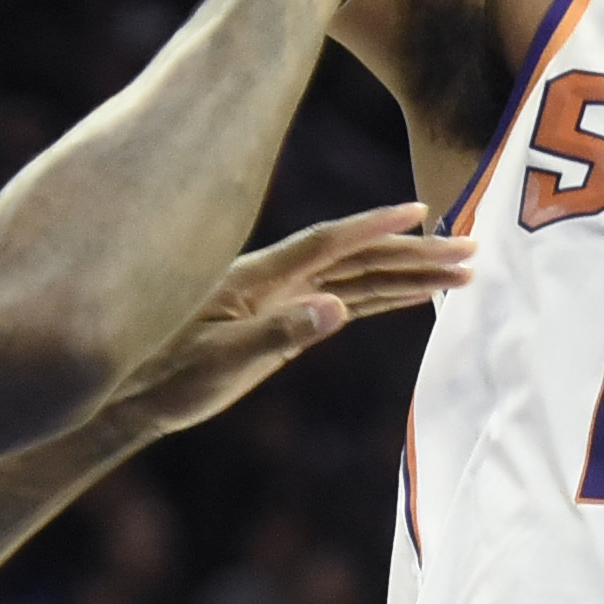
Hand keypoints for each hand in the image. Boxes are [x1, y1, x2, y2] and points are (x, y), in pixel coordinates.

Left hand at [107, 203, 470, 441]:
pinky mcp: (284, 321)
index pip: (328, 244)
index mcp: (259, 279)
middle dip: (415, 254)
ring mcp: (281, 299)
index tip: (422, 213)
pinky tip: (413, 296)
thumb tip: (336, 308)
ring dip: (407, 274)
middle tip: (472, 253)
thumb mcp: (221, 363)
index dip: (375, 227)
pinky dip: (382, 296)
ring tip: (459, 274)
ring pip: (356, 278)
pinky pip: (344, 301)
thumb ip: (279, 336)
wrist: (131, 390)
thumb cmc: (165, 377)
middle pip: (357, 258)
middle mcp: (276, 280)